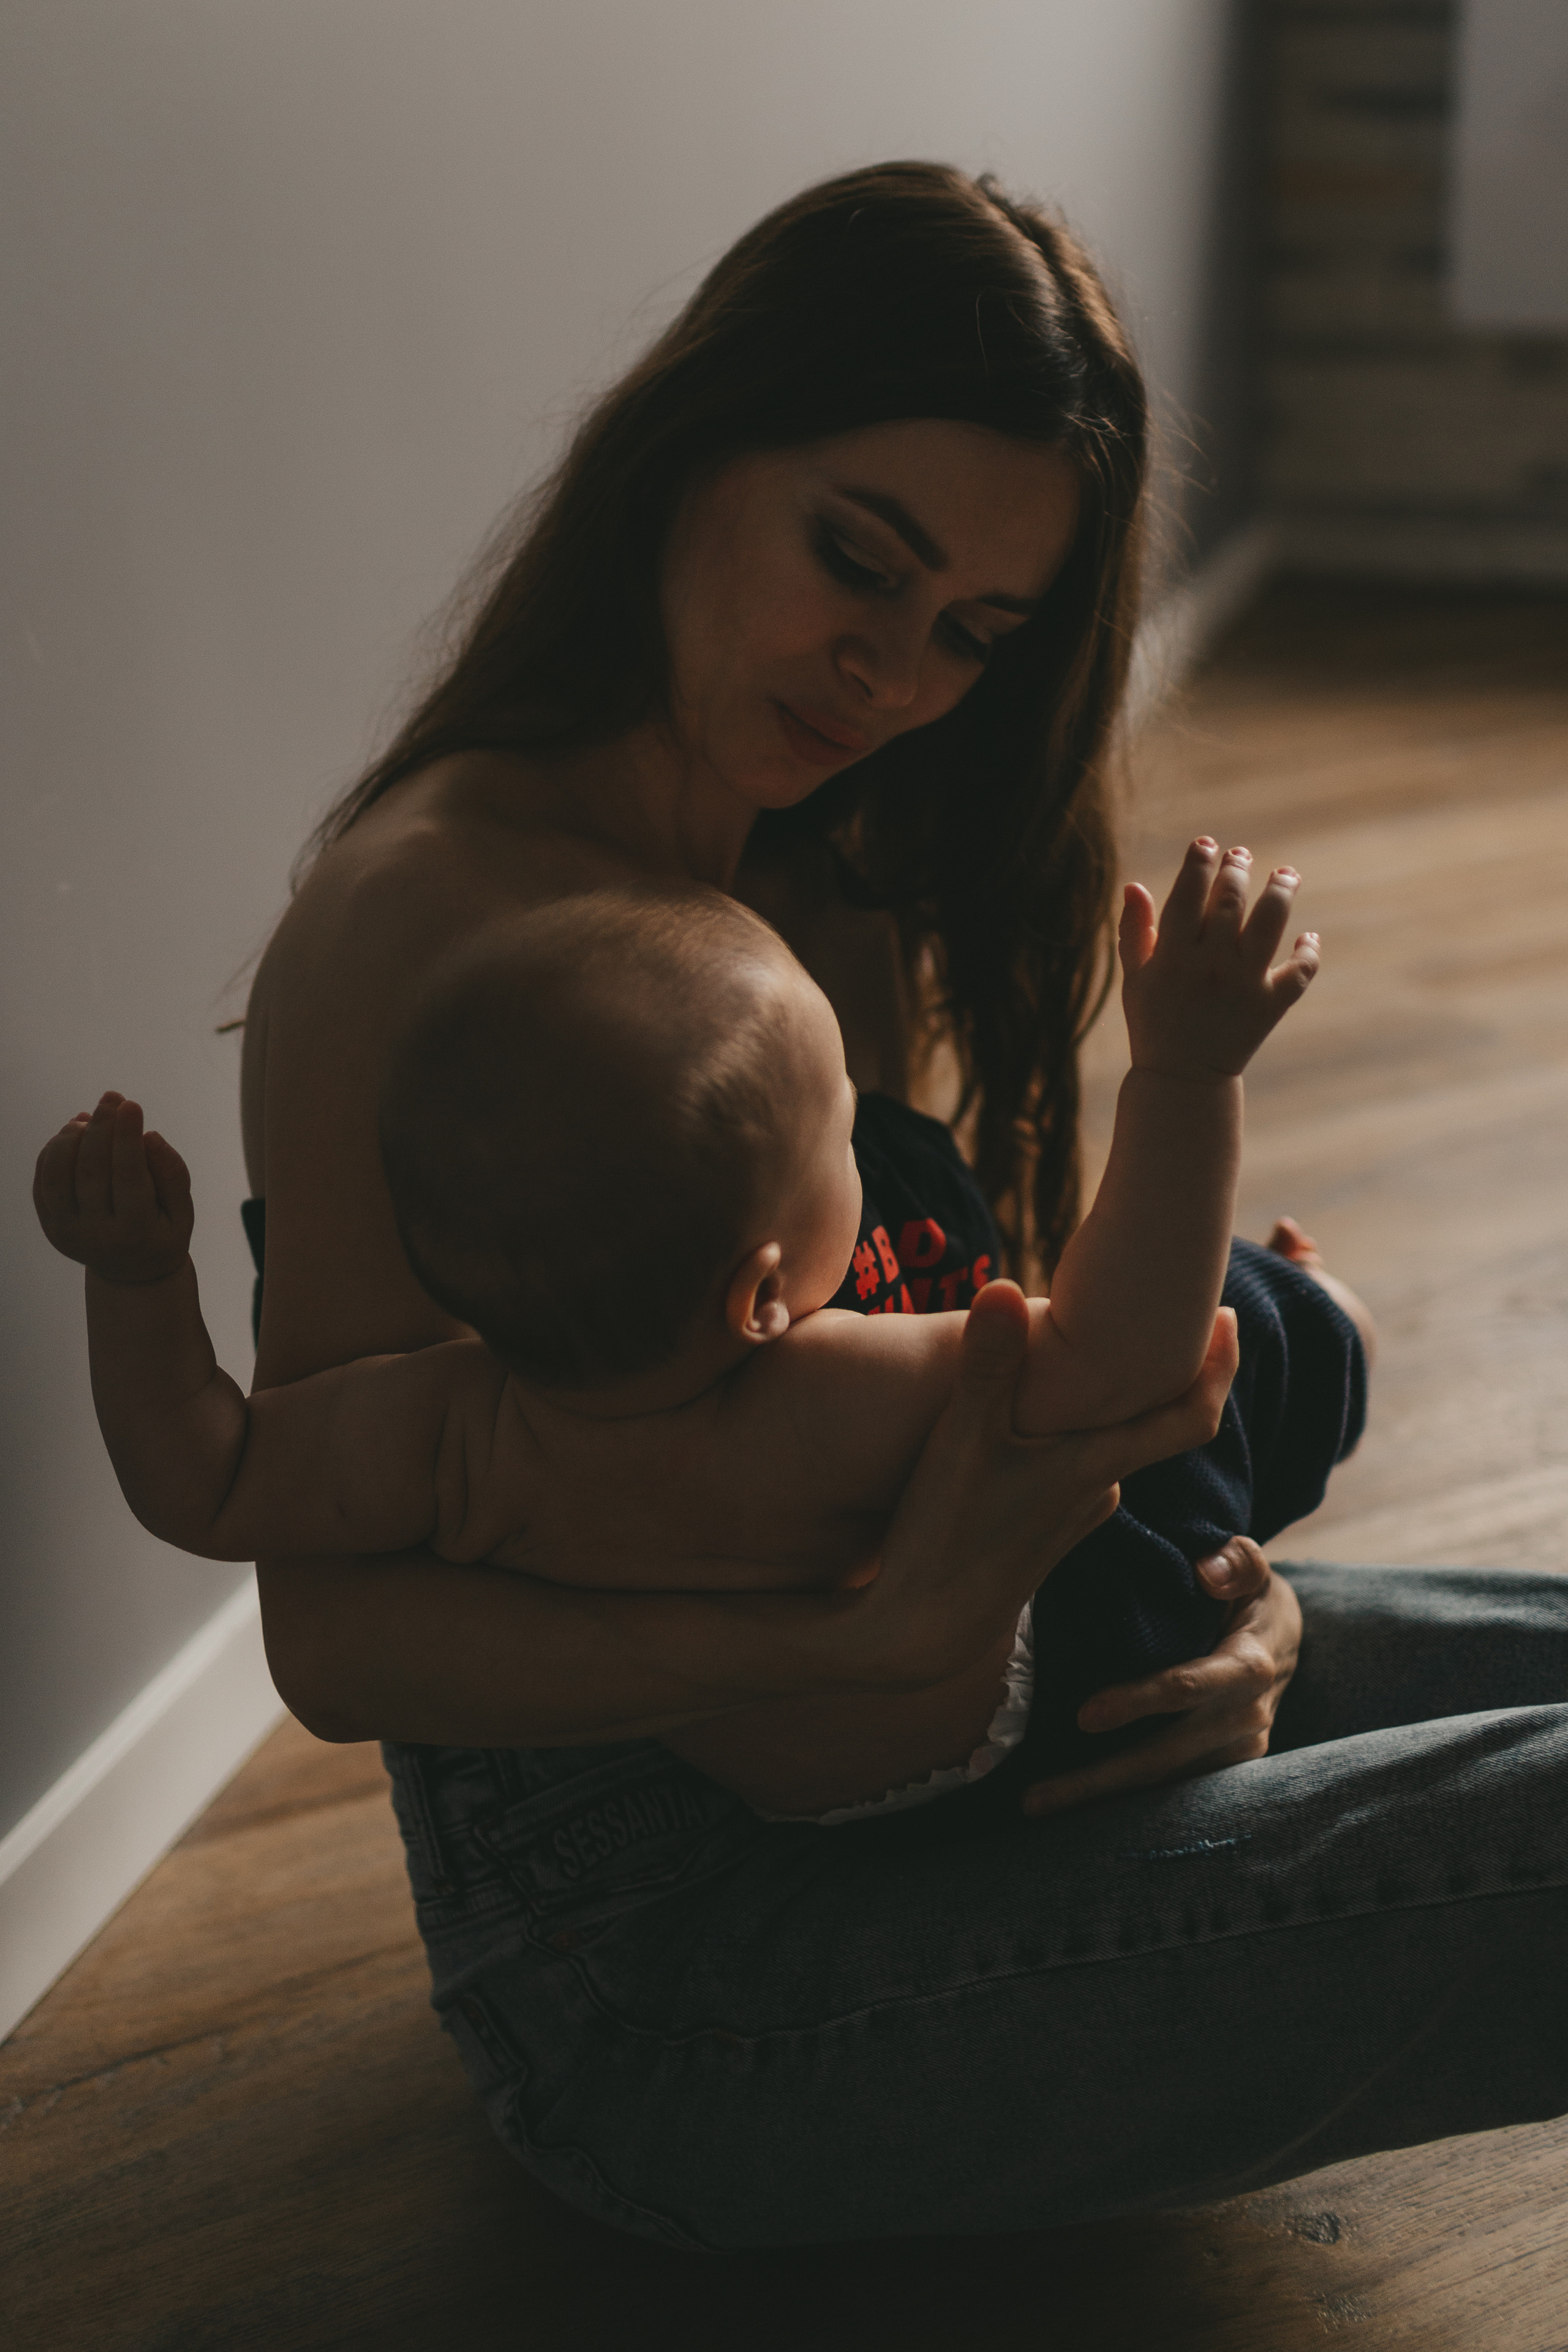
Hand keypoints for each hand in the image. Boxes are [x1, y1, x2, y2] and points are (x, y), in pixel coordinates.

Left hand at [33, 1091, 193, 1282]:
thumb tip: (149, 1136)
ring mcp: (65, 1231)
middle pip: (91, 1171)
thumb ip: (172, 1175)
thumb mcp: (183, 1212)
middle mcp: (94, 1235)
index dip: (127, 1137)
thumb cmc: (162, 1232)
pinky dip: (55, 1150)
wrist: (130, 1274)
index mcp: (134, 1233)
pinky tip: (76, 1133)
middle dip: (101, 1127)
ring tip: (89, 1117)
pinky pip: (43, 1180)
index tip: (132, 1104)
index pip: (129, 1176)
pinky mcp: (49, 1223)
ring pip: (57, 1175)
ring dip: (71, 1138)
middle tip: (112, 1098)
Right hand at [857, 1285, 1239, 1691]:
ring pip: (1107, 1441)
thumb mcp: (960, 1442)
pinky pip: (1076, 1463)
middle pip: (1148, 1419)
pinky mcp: (1047, 1526)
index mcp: (1096, 1465)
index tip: (1229, 1316)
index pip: (1190, 1416)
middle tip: (1151, 1306)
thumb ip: (986, 1364)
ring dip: (1105, 1400)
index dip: (1220, 1365)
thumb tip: (1002, 1285)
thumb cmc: (944, 1533)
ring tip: (1091, 1347)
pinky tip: (1040, 1412)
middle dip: (1152, 1367)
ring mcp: (1075, 1511)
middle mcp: (1100, 1488)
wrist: (921, 1626)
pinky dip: (1073, 1430)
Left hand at [1020, 1536, 1301, 1815]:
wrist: (1284, 1641)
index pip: (1188, 1688)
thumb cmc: (1251, 1598)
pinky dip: (1124, 1801)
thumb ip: (1237, 1562)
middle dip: (1099, 1778)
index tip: (1083, 1715)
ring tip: (1036, 1805)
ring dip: (1102, 1798)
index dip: (1137, 1702)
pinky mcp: (1224, 1769)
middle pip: (1165, 1757)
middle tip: (1033, 1796)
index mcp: (1248, 1667)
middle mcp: (1245, 1719)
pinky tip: (1073, 1808)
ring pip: (1163, 1784)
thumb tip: (1207, 1571)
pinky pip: (1171, 1790)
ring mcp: (1236, 1751)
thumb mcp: (1253, 1571)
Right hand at [1121, 838, 1319, 1081]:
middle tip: (1241, 856)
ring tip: (1286, 875)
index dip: (1198, 863)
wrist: (1182, 1079)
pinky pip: (1298, 972)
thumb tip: (1135, 884)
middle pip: (1230, 903)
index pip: (1188, 896)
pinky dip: (1308, 953)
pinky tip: (1307, 938)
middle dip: (1237, 870)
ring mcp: (1243, 986)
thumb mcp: (1136, 977)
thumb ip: (1135, 930)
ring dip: (1281, 892)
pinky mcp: (1269, 1007)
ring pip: (1269, 925)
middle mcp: (1209, 967)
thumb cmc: (1154, 1020)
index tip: (1207, 844)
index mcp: (1172, 958)